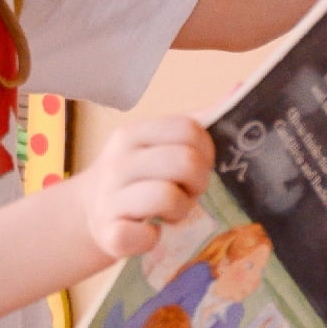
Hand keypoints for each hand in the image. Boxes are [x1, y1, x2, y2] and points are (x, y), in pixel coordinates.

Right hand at [73, 116, 214, 261]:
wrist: (87, 213)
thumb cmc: (137, 177)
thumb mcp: (158, 145)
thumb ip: (196, 123)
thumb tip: (239, 89)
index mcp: (134, 134)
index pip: (188, 128)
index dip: (205, 150)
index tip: (199, 165)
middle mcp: (118, 162)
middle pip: (184, 161)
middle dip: (199, 181)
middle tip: (189, 192)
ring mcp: (110, 198)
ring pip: (167, 197)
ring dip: (181, 210)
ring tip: (172, 212)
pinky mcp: (109, 234)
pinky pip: (144, 236)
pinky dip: (154, 239)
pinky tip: (151, 233)